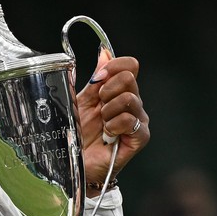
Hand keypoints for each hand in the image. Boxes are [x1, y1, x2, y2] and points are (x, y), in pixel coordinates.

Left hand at [77, 50, 148, 191]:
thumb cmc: (79, 134)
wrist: (76, 162)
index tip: (97, 80)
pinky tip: (108, 135)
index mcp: (120, 91)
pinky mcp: (140, 138)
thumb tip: (104, 53)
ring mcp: (138, 120)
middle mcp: (134, 103)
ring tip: (102, 124)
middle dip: (107, 90)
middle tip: (98, 107)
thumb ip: (95, 79)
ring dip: (108, 111)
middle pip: (129, 78)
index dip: (113, 67)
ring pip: (129, 99)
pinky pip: (130, 120)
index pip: (130, 65)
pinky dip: (114, 125)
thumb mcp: (82, 101)